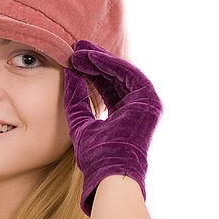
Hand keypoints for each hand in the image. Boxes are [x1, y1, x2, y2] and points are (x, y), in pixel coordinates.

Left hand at [63, 40, 162, 215]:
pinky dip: (110, 64)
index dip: (90, 71)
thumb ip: (76, 99)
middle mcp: (136, 107)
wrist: (110, 171)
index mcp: (122, 115)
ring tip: (80, 50)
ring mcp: (145, 104)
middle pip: (115, 77)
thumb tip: (69, 72)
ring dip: (100, 59)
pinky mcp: (150, 101)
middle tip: (76, 46)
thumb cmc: (95, 156)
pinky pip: (128, 74)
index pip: (106, 86)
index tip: (73, 59)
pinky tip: (91, 57)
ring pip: (121, 73)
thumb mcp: (79, 121)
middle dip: (95, 60)